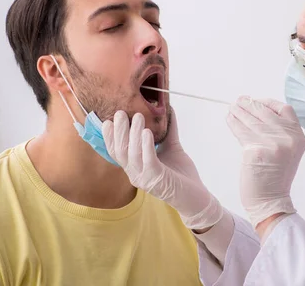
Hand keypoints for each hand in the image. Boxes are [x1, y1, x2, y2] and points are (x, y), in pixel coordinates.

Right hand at [102, 109, 222, 229]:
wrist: (196, 195)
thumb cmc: (181, 173)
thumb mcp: (171, 147)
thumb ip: (168, 130)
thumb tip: (168, 109)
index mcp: (135, 167)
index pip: (116, 151)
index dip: (110, 137)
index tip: (108, 120)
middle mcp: (135, 174)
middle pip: (120, 151)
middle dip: (119, 131)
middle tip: (121, 112)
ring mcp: (145, 178)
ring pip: (132, 154)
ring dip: (134, 134)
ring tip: (138, 117)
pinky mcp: (157, 179)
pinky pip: (148, 161)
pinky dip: (146, 145)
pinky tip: (147, 132)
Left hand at [227, 97, 304, 227]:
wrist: (270, 202)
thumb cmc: (275, 177)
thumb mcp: (287, 151)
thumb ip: (279, 132)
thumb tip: (257, 110)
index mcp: (298, 137)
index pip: (285, 109)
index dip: (268, 103)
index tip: (256, 101)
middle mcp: (288, 138)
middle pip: (265, 112)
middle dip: (249, 105)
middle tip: (238, 101)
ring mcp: (272, 144)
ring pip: (251, 120)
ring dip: (239, 111)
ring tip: (232, 107)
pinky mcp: (256, 150)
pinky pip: (241, 131)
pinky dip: (233, 123)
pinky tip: (230, 119)